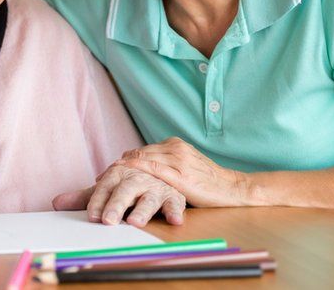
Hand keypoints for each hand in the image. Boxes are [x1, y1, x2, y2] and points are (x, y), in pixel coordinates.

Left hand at [52, 165, 186, 227]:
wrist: (159, 172)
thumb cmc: (129, 186)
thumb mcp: (108, 190)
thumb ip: (85, 198)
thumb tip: (55, 203)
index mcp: (118, 175)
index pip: (104, 188)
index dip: (98, 202)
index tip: (92, 216)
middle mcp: (136, 179)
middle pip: (125, 191)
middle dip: (116, 205)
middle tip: (108, 221)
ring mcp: (155, 187)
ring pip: (149, 197)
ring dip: (143, 210)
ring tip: (135, 222)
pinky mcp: (173, 195)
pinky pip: (176, 202)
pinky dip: (176, 211)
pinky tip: (175, 220)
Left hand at [114, 137, 251, 207]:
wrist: (233, 188)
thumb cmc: (207, 181)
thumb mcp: (185, 166)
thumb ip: (165, 163)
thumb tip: (140, 166)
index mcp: (174, 145)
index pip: (141, 151)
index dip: (122, 162)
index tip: (106, 172)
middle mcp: (175, 148)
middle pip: (138, 155)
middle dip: (118, 167)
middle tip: (100, 179)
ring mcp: (178, 161)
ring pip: (143, 161)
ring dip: (123, 171)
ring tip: (105, 182)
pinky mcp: (181, 176)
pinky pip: (154, 171)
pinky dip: (137, 174)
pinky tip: (125, 180)